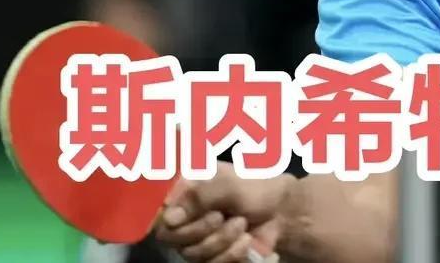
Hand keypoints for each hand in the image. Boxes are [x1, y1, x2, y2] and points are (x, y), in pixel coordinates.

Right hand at [155, 162, 293, 262]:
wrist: (282, 211)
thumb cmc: (256, 188)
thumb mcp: (230, 184)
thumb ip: (199, 196)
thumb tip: (168, 218)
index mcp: (185, 190)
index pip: (157, 209)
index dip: (170, 218)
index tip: (186, 218)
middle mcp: (184, 216)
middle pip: (170, 237)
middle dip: (202, 230)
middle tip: (224, 217)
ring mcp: (195, 238)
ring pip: (191, 254)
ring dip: (222, 241)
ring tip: (242, 225)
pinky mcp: (209, 257)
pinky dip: (230, 255)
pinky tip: (245, 241)